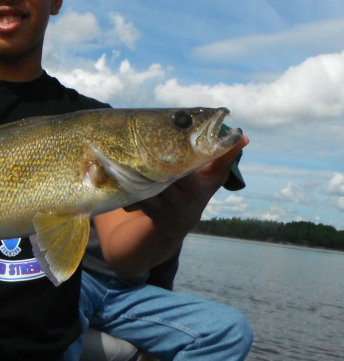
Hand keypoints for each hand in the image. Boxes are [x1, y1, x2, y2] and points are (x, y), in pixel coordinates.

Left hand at [126, 135, 248, 235]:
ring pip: (142, 183)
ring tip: (126, 151)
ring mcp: (158, 205)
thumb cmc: (198, 192)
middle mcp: (176, 199)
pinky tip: (117, 169)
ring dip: (134, 169)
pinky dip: (124, 182)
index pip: (183, 169)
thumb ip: (225, 158)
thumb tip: (243, 137)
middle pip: (159, 174)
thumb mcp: (213, 179)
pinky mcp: (142, 207)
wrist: (176, 223)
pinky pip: (131, 192)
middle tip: (141, 140)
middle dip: (150, 159)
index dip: (175, 155)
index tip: (168, 139)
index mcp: (194, 188)